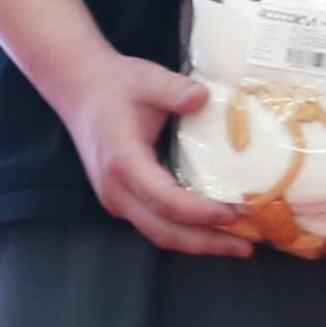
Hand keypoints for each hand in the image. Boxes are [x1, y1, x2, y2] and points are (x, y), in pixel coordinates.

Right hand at [62, 53, 255, 255]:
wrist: (78, 89)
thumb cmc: (114, 84)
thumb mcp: (147, 79)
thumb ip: (175, 89)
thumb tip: (204, 98)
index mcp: (122, 162)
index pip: (165, 200)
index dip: (201, 212)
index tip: (235, 212)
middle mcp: (116, 190)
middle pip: (164, 231)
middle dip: (207, 242)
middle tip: (247, 247)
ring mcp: (117, 199)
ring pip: (160, 234)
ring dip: (199, 242)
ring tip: (238, 246)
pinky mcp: (123, 200)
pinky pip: (156, 225)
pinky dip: (187, 231)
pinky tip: (213, 230)